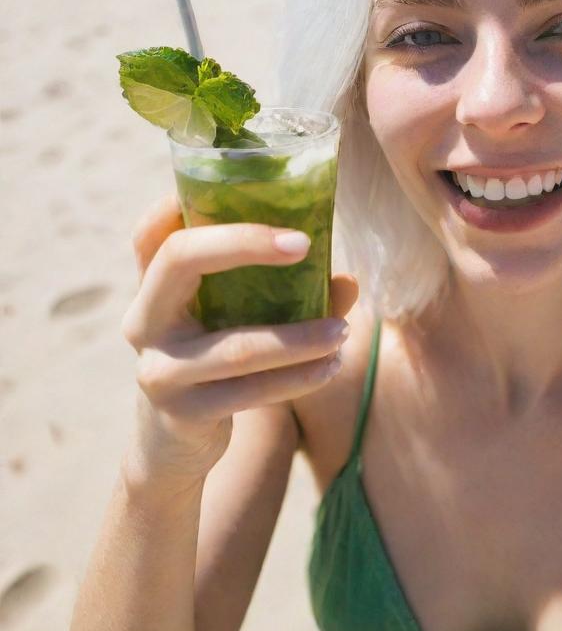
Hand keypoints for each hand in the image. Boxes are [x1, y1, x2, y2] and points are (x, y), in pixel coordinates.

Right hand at [119, 192, 358, 488]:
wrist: (173, 445)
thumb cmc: (218, 361)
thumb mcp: (238, 321)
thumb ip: (286, 294)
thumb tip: (349, 281)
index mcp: (153, 286)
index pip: (153, 230)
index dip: (181, 201)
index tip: (242, 184)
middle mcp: (144, 319)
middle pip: (181, 258)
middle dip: (245, 243)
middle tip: (304, 244)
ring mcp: (158, 368)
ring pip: (235, 344)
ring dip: (299, 338)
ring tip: (344, 331)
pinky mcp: (181, 414)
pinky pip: (249, 392)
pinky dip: (296, 378)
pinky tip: (329, 368)